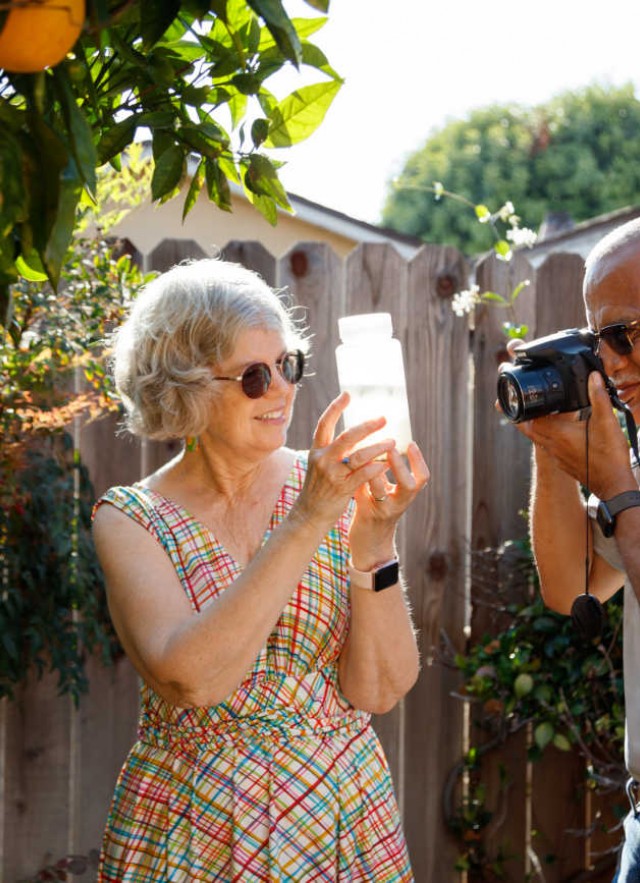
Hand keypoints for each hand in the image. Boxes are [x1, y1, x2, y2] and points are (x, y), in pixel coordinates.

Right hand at [294, 392, 396, 528]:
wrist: (309, 514)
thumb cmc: (319, 487)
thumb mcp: (319, 464)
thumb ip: (333, 449)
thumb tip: (354, 433)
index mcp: (317, 450)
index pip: (325, 423)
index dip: (335, 407)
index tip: (347, 394)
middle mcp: (323, 459)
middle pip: (347, 437)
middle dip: (367, 426)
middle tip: (383, 419)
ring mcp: (332, 474)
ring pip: (359, 456)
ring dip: (378, 448)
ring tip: (392, 442)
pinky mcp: (342, 489)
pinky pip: (363, 475)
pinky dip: (377, 468)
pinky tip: (386, 464)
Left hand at [349, 442, 429, 568]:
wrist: (370, 543)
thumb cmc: (376, 510)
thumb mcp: (384, 491)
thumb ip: (380, 471)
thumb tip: (374, 442)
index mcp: (406, 495)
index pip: (422, 478)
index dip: (418, 461)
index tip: (411, 443)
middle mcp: (399, 503)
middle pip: (410, 485)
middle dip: (400, 466)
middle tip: (391, 448)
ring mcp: (383, 511)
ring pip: (382, 492)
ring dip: (375, 473)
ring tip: (367, 458)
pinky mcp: (366, 516)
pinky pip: (363, 497)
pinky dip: (358, 483)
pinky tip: (350, 471)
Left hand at [514, 372, 634, 496]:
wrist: (614, 485)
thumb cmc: (609, 457)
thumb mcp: (607, 422)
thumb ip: (598, 397)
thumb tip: (593, 377)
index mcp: (558, 434)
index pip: (530, 419)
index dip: (519, 408)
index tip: (507, 400)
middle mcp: (553, 446)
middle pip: (528, 430)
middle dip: (518, 418)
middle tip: (505, 407)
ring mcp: (557, 456)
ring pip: (537, 438)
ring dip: (531, 427)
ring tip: (529, 415)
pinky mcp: (564, 463)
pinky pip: (547, 447)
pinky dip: (545, 437)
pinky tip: (554, 432)